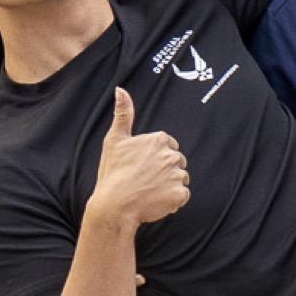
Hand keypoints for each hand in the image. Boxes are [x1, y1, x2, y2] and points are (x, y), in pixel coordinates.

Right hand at [91, 88, 190, 225]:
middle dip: (165, 171)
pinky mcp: (180, 194)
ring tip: (149, 192)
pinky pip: (182, 196)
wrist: (114, 206)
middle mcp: (172, 155)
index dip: (157, 158)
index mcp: (159, 140)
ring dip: (169, 186)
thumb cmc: (113, 173)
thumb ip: (123, 114)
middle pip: (177, 162)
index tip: (143, 166)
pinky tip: (156, 201)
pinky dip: (172, 200)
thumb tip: (120, 89)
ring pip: (180, 179)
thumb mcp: (114, 140)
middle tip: (145, 180)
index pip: (169, 147)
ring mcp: (177, 175)